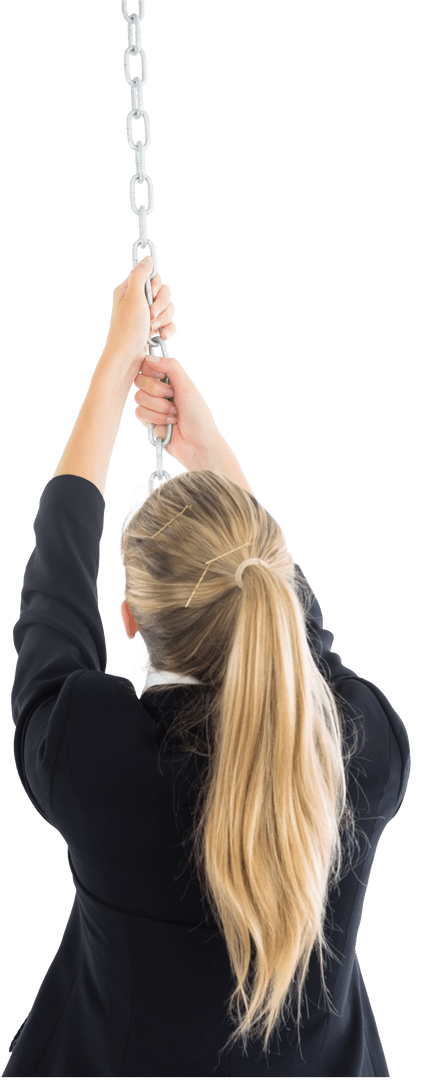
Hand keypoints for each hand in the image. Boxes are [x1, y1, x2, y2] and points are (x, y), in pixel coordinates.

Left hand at [103, 255, 176, 385]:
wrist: (126, 359)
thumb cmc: (127, 329)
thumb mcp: (133, 297)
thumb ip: (140, 274)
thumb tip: (148, 259)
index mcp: (129, 290)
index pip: (152, 277)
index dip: (156, 287)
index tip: (151, 296)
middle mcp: (137, 301)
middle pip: (164, 293)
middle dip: (162, 306)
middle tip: (151, 316)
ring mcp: (145, 316)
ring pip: (168, 309)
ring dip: (164, 319)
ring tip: (152, 329)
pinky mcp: (152, 329)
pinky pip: (168, 323)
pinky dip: (167, 329)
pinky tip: (161, 336)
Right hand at [133, 352, 224, 472]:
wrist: (197, 443)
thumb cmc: (198, 415)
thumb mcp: (187, 386)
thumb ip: (171, 367)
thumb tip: (149, 357)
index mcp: (169, 379)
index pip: (147, 365)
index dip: (152, 371)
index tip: (163, 378)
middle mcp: (158, 391)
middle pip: (140, 380)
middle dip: (158, 391)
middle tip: (172, 398)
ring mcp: (152, 406)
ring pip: (139, 398)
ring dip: (160, 408)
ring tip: (174, 414)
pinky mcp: (148, 421)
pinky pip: (140, 413)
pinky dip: (156, 418)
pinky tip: (169, 424)